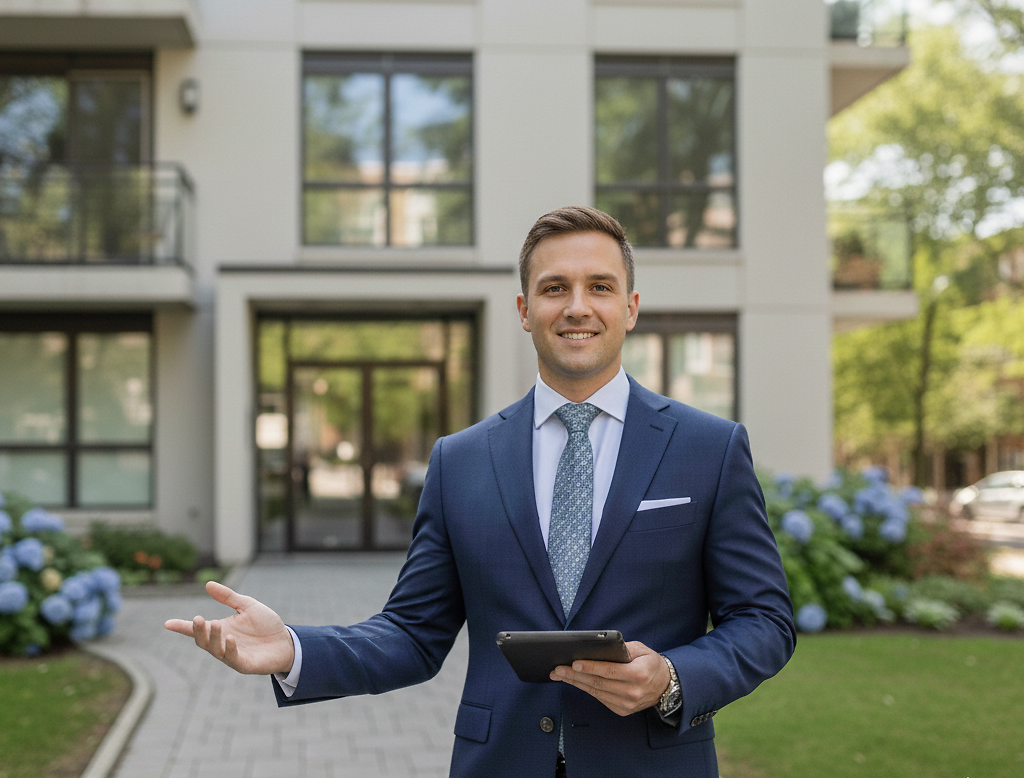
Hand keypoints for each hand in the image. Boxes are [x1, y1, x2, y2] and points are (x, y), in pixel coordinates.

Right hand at [164, 581, 294, 675]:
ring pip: (215, 650)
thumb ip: (228, 597)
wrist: (287, 641)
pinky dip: (230, 649)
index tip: (167, 623)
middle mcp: (222, 643)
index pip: (197, 629)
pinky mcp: (244, 664)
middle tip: (198, 619)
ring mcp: (232, 655)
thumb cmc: (266, 625)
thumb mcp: (247, 606)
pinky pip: (233, 658)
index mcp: (221, 629)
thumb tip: (208, 584)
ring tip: (215, 625)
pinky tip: (230, 638)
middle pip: (203, 641)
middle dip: (198, 631)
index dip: (182, 627)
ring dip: (213, 638)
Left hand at [550, 640, 668, 716]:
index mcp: (639, 675)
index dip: (590, 667)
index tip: (574, 663)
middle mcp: (632, 692)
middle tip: (558, 669)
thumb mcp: (641, 649)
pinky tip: (574, 681)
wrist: (664, 686)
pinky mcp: (621, 710)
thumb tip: (600, 647)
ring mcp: (626, 704)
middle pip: (598, 683)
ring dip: (575, 683)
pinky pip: (599, 698)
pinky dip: (586, 689)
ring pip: (596, 692)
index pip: (609, 671)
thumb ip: (622, 648)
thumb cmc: (651, 663)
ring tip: (560, 674)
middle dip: (575, 675)